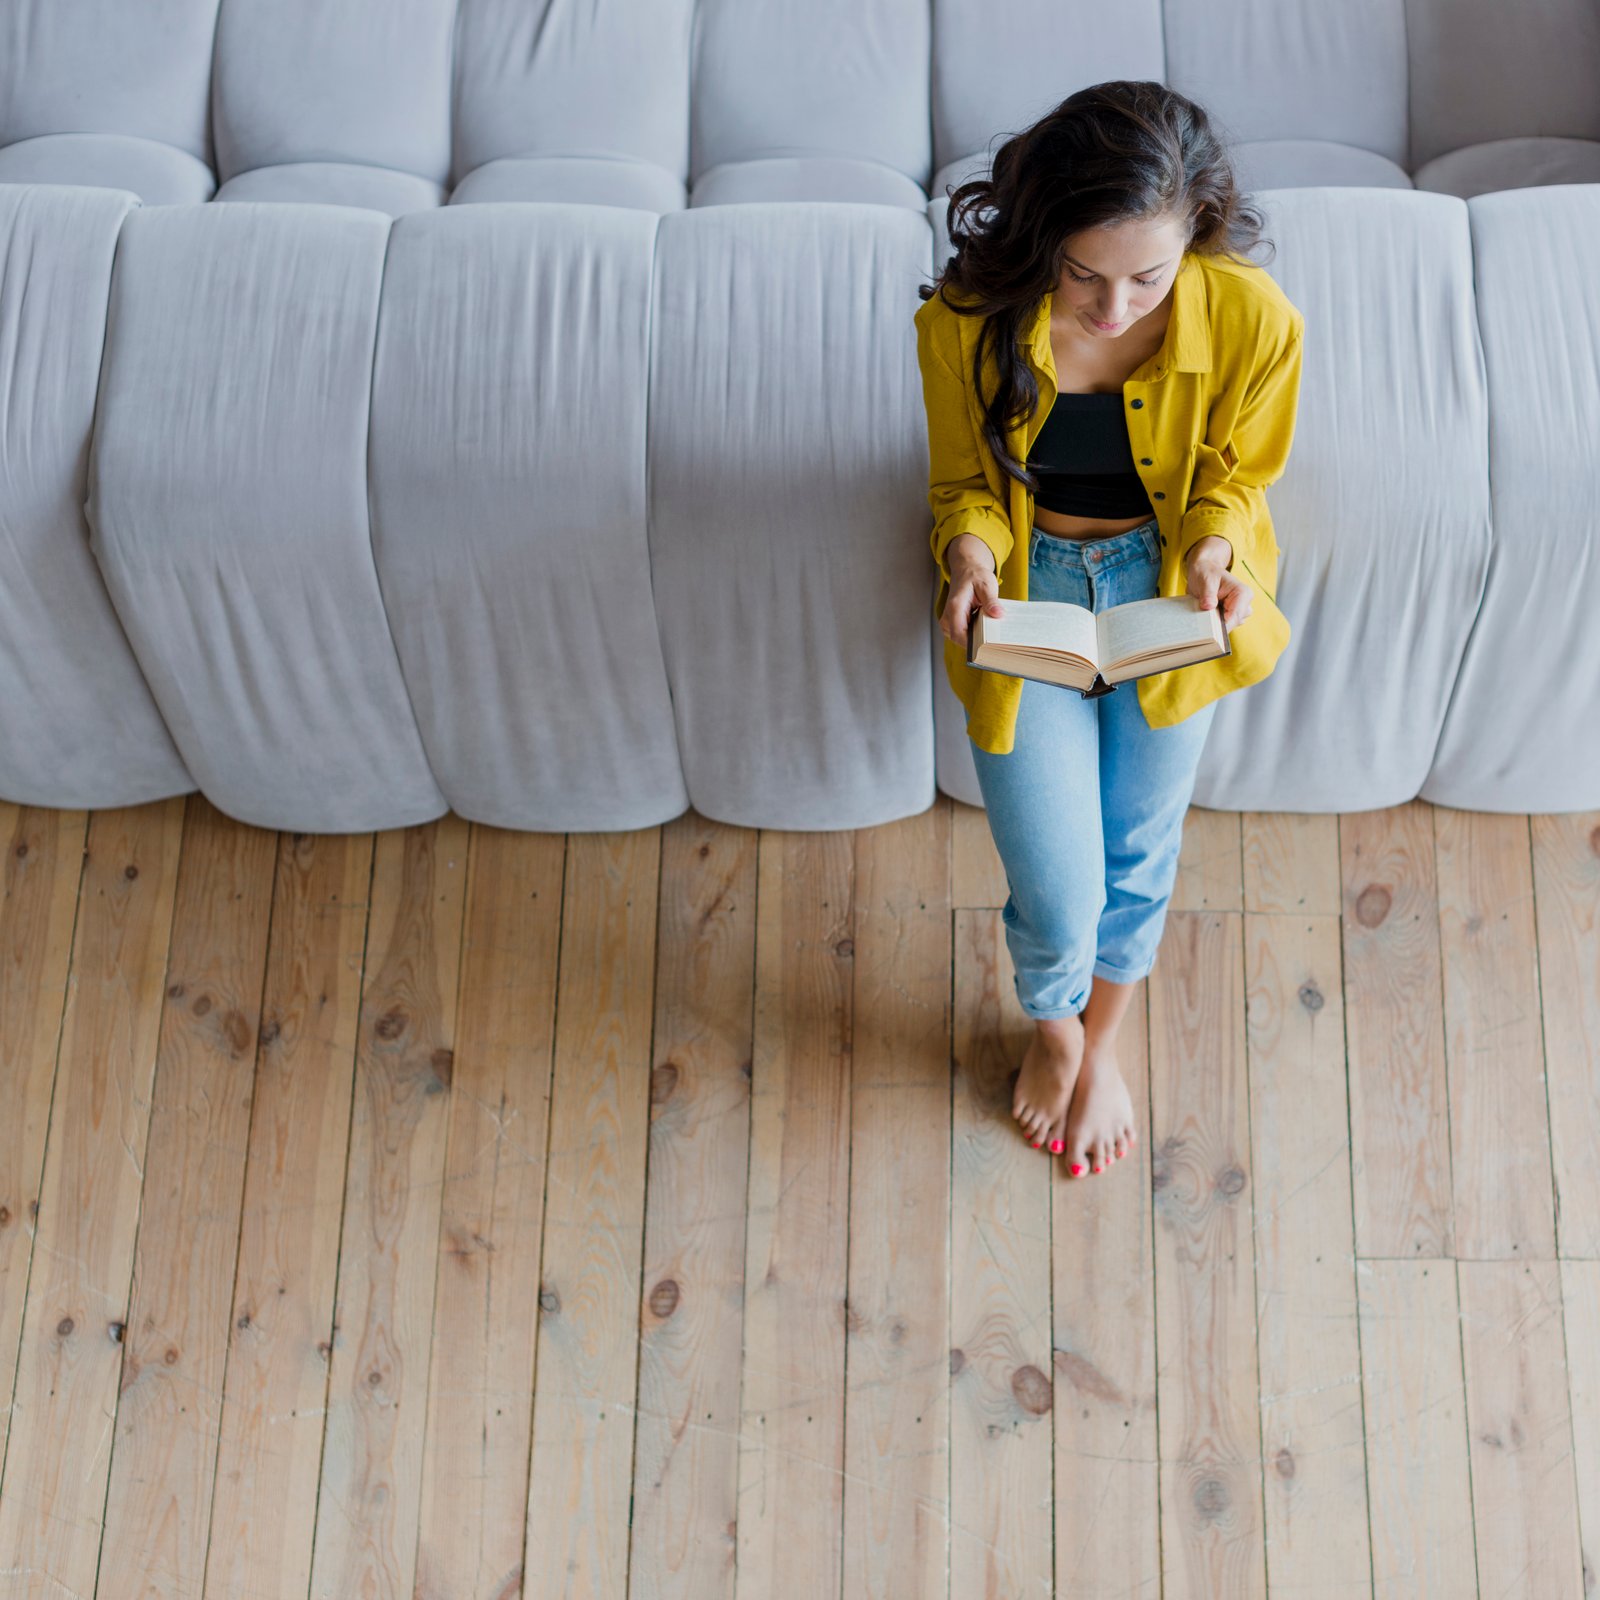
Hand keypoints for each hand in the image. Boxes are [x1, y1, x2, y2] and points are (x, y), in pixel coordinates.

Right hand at [940, 534, 1004, 650]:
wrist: (966, 570)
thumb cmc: (975, 576)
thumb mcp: (986, 585)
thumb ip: (991, 601)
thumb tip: (998, 614)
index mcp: (954, 607)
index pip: (959, 635)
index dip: (973, 644)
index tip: (989, 646)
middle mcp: (948, 617)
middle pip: (961, 640)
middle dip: (979, 642)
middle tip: (996, 639)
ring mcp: (949, 622)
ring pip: (963, 640)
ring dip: (978, 638)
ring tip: (992, 630)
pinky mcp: (953, 624)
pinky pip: (964, 636)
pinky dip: (976, 634)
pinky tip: (986, 627)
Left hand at [1184, 535, 1251, 630]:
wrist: (1204, 572)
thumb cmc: (1207, 573)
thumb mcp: (1206, 580)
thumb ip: (1208, 594)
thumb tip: (1208, 606)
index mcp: (1243, 593)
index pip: (1236, 616)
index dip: (1223, 626)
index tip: (1209, 633)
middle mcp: (1244, 604)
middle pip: (1233, 624)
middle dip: (1217, 625)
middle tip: (1201, 621)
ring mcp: (1237, 611)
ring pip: (1228, 627)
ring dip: (1214, 625)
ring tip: (1202, 614)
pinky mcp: (1228, 616)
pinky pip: (1222, 626)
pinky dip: (1212, 625)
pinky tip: (1204, 618)